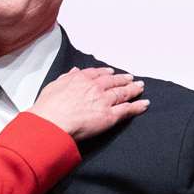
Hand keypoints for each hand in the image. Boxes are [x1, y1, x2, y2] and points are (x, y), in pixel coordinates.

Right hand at [28, 67, 147, 139]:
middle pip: (113, 81)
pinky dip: (138, 106)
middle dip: (123, 79)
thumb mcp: (54, 86)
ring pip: (123, 92)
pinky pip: (127, 109)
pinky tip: (145, 104)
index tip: (111, 72)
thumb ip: (66, 78)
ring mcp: (104, 101)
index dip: (106, 73)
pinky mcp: (110, 116)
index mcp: (80, 79)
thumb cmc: (48, 107)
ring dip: (133, 89)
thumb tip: (73, 71)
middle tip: (130, 78)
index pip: (97, 73)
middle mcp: (95, 87)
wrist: (52, 122)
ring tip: (140, 87)